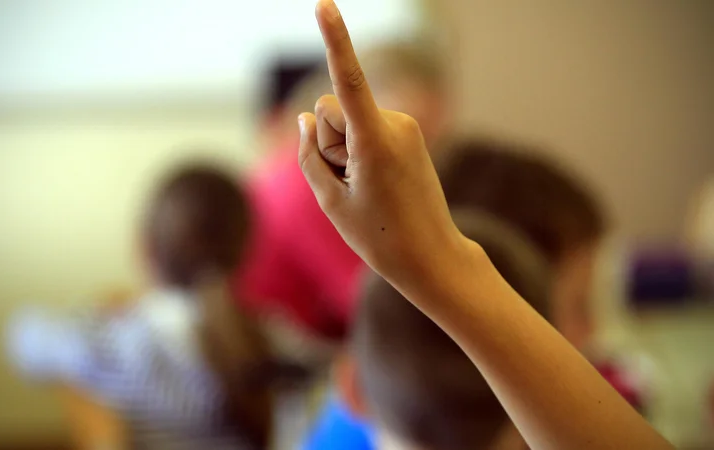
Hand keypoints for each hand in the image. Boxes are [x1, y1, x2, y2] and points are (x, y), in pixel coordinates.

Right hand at [298, 0, 469, 292]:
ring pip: (348, 120)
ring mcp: (406, 128)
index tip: (324, 4)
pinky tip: (374, 183)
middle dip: (327, 139)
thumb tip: (305, 118)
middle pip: (332, 108)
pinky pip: (365, 129)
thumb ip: (310, 155)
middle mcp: (395, 124)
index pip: (347, 79)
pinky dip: (359, 151)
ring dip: (343, 149)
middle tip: (349, 183)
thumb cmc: (379, 236)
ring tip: (365, 187)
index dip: (334, 40)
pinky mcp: (408, 135)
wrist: (431, 257)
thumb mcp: (331, 201)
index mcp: (375, 139)